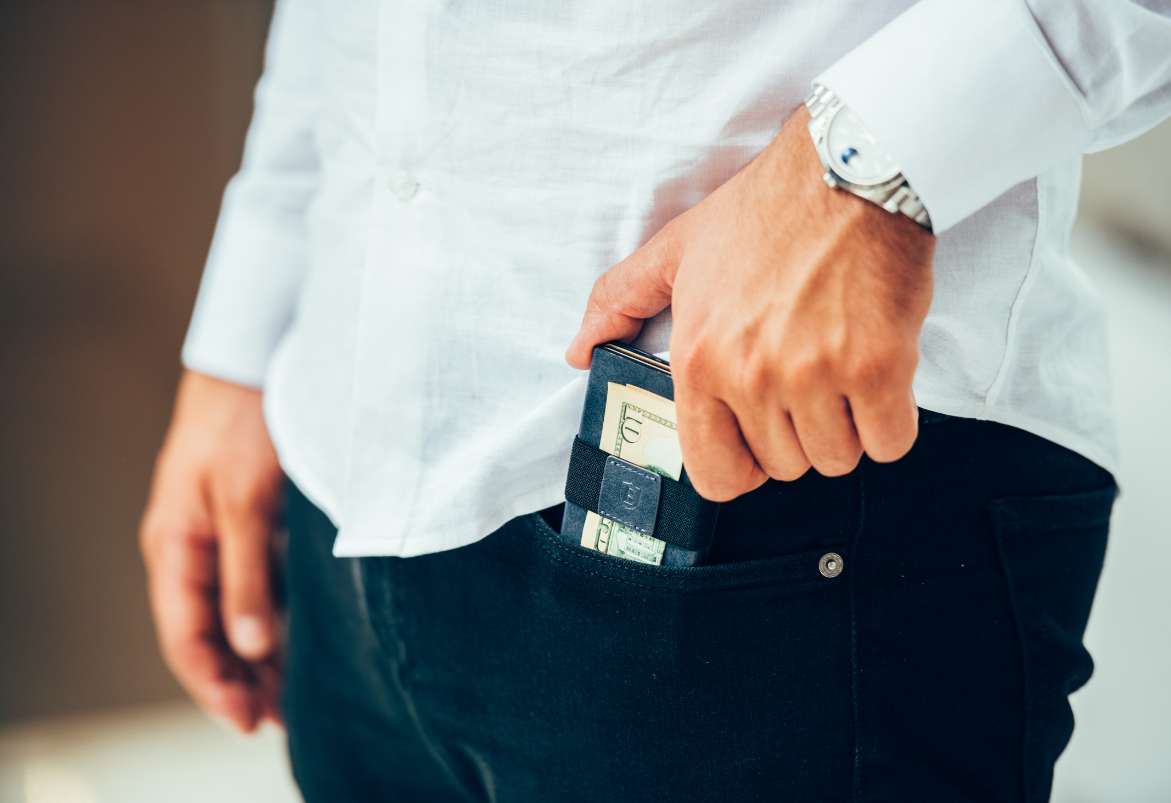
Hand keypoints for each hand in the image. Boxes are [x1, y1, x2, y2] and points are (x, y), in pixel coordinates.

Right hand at [140, 370, 283, 731]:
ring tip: (294, 692)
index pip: (187, 636)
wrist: (257, 357)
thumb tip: (252, 646)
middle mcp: (191, 546)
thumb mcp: (247, 503)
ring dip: (260, 653)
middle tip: (281, 719)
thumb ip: (248, 576)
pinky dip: (275, 616)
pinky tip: (303, 637)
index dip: (216, 685)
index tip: (251, 721)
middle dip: (241, 679)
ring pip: (235, 611)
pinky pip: (256, 583)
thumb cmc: (245, 422)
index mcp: (176, 545)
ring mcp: (220, 533)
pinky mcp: (249, 521)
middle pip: (210, 632)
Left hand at [567, 106, 933, 500]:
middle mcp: (751, 375)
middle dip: (796, 434)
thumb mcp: (676, 249)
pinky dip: (890, 421)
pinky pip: (891, 442)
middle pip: (784, 466)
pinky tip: (878, 379)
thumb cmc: (765, 210)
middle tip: (803, 379)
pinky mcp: (880, 368)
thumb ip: (619, 301)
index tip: (754, 444)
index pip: (715, 473)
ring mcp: (817, 375)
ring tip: (839, 371)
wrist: (848, 169)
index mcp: (698, 359)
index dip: (739, 466)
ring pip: (837, 458)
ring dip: (844, 428)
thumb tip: (579, 350)